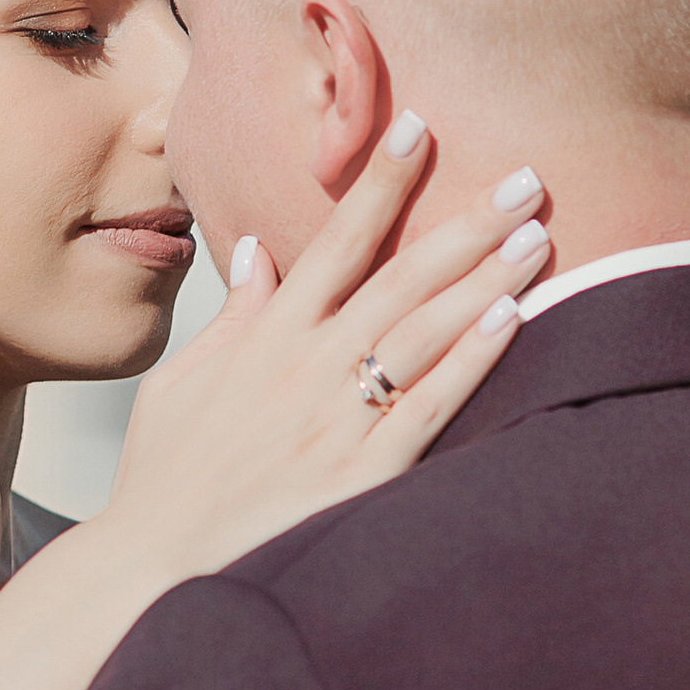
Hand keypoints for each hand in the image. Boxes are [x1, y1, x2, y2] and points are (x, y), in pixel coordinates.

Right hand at [97, 123, 543, 593]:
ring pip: (424, 332)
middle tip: (526, 178)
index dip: (379, 181)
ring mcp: (335, 419)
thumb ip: (230, 317)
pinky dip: (470, 362)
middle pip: (399, 276)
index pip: (334, 240)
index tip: (417, 126)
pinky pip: (426, 408)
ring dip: (484, 280)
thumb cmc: (165, 476)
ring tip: (536, 238)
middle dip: (465, 222)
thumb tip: (254, 250)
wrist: (153, 564)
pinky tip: (509, 322)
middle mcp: (305, 366)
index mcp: (266, 337)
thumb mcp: (181, 382)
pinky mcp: (358, 475)